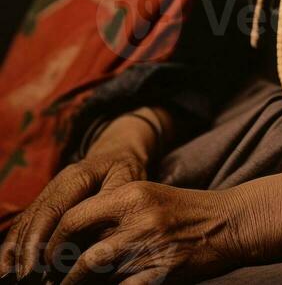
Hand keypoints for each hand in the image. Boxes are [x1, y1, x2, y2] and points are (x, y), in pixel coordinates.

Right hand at [0, 112, 158, 278]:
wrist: (119, 153)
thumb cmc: (126, 172)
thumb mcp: (125, 185)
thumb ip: (108, 209)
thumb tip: (93, 242)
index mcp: (78, 176)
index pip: (53, 209)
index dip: (42, 238)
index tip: (39, 265)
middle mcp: (58, 182)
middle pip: (36, 216)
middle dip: (27, 248)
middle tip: (24, 277)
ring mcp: (50, 190)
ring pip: (27, 219)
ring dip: (18, 247)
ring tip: (15, 274)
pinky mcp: (47, 199)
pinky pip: (27, 220)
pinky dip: (17, 241)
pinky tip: (12, 262)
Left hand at [41, 181, 247, 284]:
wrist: (227, 222)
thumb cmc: (184, 209)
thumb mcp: (148, 196)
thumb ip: (114, 212)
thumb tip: (74, 237)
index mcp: (131, 194)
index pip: (75, 217)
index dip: (55, 240)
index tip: (48, 255)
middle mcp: (138, 219)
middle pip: (82, 251)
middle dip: (63, 271)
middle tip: (54, 279)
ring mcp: (150, 247)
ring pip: (97, 272)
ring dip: (80, 284)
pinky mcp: (163, 271)